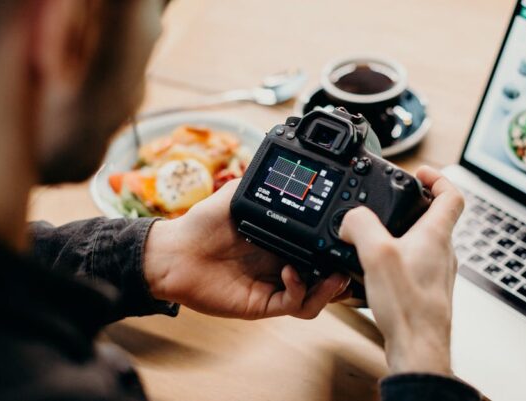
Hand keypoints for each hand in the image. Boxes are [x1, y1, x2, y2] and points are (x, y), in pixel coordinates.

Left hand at [143, 180, 350, 319]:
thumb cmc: (200, 225)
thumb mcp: (236, 194)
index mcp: (281, 240)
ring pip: (316, 297)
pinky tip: (292, 273)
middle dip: (343, 272)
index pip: (318, 246)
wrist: (173, 253)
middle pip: (325, 275)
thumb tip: (283, 163)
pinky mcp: (263, 303)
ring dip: (330, 289)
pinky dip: (300, 291)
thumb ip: (262, 181)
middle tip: (352, 259)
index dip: (336, 245)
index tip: (349, 234)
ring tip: (334, 275)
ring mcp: (274, 285)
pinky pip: (293, 304)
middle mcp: (282, 264)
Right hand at [339, 166, 463, 376]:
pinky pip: (415, 265)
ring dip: (402, 232)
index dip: (437, 177)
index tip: (419, 172)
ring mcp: (436, 273)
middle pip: (436, 217)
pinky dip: (398, 258)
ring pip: (424, 242)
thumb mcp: (377, 256)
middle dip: (411, 205)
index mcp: (436, 236)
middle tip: (390, 202)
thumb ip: (361, 226)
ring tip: (377, 236)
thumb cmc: (409, 308)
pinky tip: (376, 271)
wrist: (418, 349)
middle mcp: (442, 252)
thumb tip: (350, 218)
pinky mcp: (426, 291)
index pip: (451, 195)